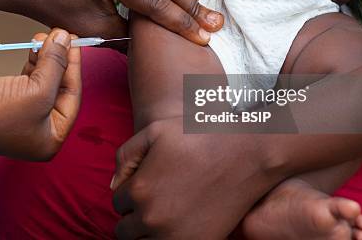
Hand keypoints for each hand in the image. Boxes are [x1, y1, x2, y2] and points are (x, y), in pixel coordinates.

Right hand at [0, 28, 80, 159]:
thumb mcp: (37, 89)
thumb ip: (55, 63)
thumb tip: (65, 38)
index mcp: (52, 137)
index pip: (72, 95)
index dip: (74, 66)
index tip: (75, 41)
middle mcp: (39, 130)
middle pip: (58, 88)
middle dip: (59, 60)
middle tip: (60, 34)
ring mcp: (20, 117)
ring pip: (42, 81)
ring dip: (44, 58)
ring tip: (42, 36)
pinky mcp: (5, 103)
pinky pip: (25, 80)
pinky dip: (31, 63)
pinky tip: (33, 47)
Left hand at [111, 118, 285, 238]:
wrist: (247, 152)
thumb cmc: (199, 136)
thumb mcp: (154, 131)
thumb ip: (124, 157)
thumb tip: (114, 186)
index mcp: (139, 190)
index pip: (117, 202)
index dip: (130, 190)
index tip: (149, 180)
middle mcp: (153, 219)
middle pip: (125, 230)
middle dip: (134, 215)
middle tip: (155, 198)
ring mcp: (176, 237)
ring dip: (148, 232)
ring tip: (166, 211)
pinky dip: (168, 239)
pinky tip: (179, 222)